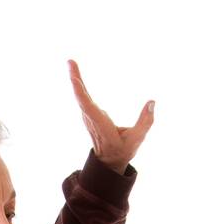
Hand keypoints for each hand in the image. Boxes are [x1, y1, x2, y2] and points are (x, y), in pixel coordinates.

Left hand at [66, 58, 154, 173]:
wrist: (109, 162)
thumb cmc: (123, 151)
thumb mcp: (137, 139)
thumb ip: (146, 121)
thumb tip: (152, 102)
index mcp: (101, 125)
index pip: (88, 107)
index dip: (80, 93)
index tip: (73, 79)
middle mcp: (92, 119)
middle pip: (80, 97)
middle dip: (75, 79)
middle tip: (70, 62)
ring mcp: (89, 117)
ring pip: (80, 96)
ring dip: (75, 79)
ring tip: (71, 62)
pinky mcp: (90, 114)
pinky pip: (82, 97)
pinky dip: (79, 84)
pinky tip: (75, 74)